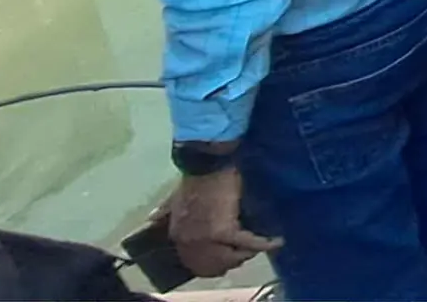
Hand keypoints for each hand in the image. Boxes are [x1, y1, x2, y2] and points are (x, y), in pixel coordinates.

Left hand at [160, 168, 278, 278]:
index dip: (214, 260)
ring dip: (248, 253)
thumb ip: (163, 210)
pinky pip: (249, 242)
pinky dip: (264, 242)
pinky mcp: (224, 232)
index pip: (195, 259)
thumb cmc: (194, 177)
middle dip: (233, 260)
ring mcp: (206, 238)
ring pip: (232, 256)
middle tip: (248, 253)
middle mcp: (190, 241)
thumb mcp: (173, 196)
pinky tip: (276, 241)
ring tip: (261, 246)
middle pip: (215, 263)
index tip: (229, 256)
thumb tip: (150, 219)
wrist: (207, 164)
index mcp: (178, 234)